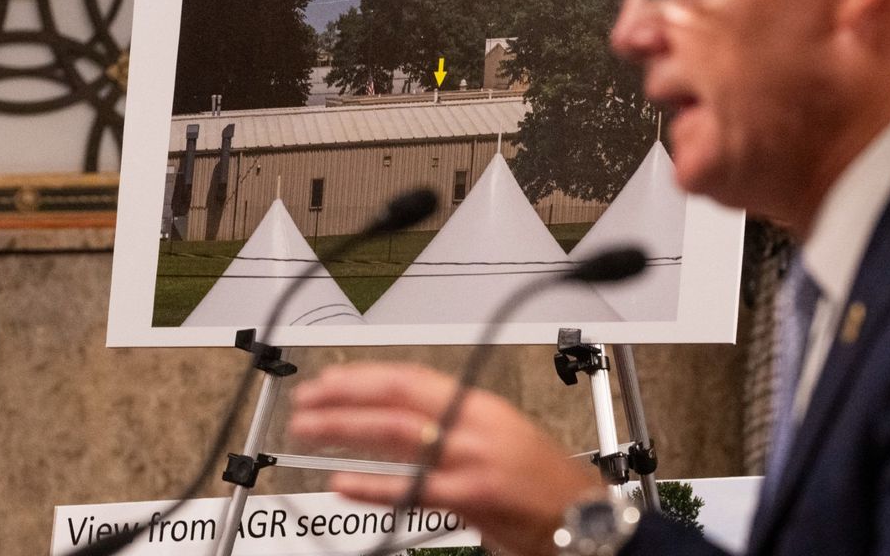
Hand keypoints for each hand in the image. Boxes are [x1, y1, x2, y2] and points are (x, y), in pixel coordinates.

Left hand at [289, 362, 601, 554]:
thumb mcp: (499, 434)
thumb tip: (404, 416)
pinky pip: (414, 488)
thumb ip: (454, 423)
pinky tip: (342, 482)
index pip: (412, 377)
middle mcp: (475, 423)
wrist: (584, 513)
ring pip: (398, 433)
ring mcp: (474, 458)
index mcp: (480, 404)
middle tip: (305, 400)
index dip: (365, 375)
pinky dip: (374, 485)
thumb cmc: (543, 479)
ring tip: (310, 429)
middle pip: (398, 398)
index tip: (330, 378)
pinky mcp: (475, 495)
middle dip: (345, 395)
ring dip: (347, 429)